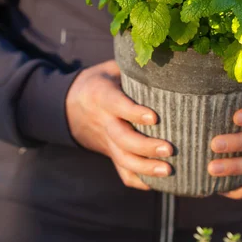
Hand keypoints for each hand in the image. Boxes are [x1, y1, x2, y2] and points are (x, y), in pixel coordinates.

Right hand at [66, 60, 172, 189]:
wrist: (72, 105)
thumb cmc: (103, 81)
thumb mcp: (112, 67)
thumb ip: (135, 68)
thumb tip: (169, 57)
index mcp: (101, 95)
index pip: (117, 105)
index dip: (133, 112)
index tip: (154, 117)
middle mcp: (103, 121)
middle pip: (121, 138)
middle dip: (145, 147)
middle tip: (169, 149)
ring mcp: (106, 141)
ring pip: (122, 159)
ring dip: (145, 168)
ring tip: (169, 171)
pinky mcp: (111, 154)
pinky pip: (122, 172)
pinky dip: (138, 180)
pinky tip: (157, 184)